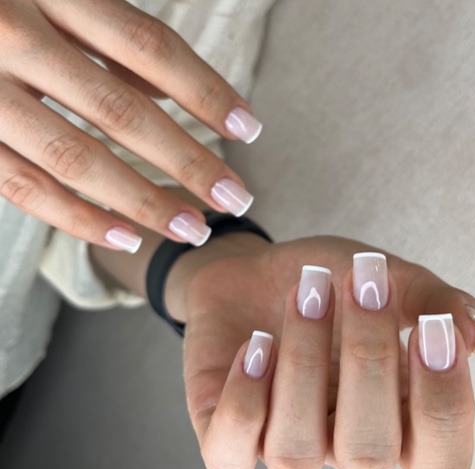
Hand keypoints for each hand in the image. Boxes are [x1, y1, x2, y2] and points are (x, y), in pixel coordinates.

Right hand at [0, 0, 259, 251]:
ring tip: (192, 229)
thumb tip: (172, 96)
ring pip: (75, 157)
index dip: (205, 91)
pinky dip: (78, 217)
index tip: (249, 130)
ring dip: (143, 201)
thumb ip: (110, 39)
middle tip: (236, 198)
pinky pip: (23, 186)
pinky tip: (126, 237)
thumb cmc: (6, 3)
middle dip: (187, 161)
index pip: (149, 47)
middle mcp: (11, 32)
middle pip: (121, 111)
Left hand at [177, 235, 474, 468]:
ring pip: (296, 452)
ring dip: (304, 364)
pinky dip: (244, 400)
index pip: (438, 461)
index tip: (434, 328)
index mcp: (390, 418)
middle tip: (363, 284)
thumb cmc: (322, 280)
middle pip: (368, 453)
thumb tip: (472, 334)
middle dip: (368, 361)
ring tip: (305, 295)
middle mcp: (339, 441)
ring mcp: (280, 442)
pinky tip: (256, 344)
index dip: (445, 406)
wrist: (252, 272)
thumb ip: (429, 300)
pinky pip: (231, 452)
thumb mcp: (379, 276)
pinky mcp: (225, 433)